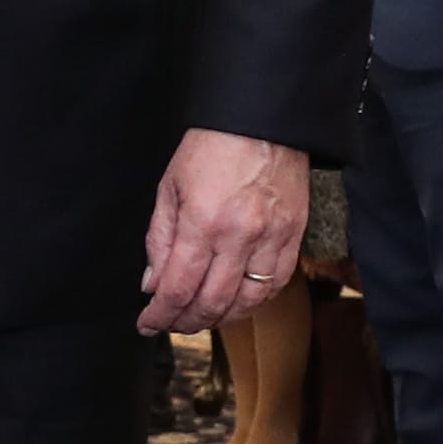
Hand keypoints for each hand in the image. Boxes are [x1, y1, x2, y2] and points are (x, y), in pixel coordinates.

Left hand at [140, 127, 309, 334]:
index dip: (160, 314)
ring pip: (247, 301)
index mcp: (202, 221)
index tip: (147, 323)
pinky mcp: (294, 234)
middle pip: (211, 302)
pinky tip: (238, 302)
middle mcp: (239, 235)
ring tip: (202, 318)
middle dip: (186, 322)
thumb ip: (160, 239)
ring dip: (221, 318)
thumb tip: (153, 283)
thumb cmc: (211, 147)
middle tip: (171, 324)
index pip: (178, 287)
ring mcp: (271, 237)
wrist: (262, 119)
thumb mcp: (170, 188)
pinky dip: (255, 301)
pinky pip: (277, 283)